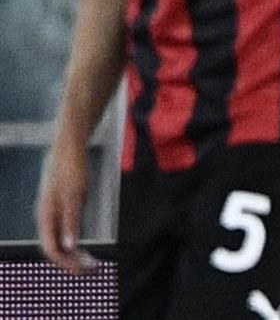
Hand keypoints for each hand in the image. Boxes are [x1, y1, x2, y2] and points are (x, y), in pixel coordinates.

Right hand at [35, 140, 96, 273]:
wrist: (69, 147)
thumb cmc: (71, 169)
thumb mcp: (75, 195)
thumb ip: (71, 221)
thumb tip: (69, 247)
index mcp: (46, 217)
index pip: (51, 250)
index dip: (67, 263)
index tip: (86, 269)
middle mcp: (46, 218)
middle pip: (55, 249)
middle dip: (73, 263)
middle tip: (94, 270)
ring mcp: (53, 214)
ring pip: (59, 243)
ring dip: (74, 255)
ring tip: (93, 263)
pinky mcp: (61, 209)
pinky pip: (64, 234)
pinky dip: (74, 244)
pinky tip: (85, 248)